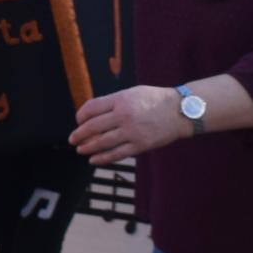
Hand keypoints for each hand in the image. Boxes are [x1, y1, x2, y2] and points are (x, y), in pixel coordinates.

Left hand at [70, 85, 192, 163]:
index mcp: (121, 99)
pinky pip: (116, 154)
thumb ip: (113, 101)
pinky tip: (93, 160)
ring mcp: (132, 131)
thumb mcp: (132, 93)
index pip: (92, 108)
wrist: (180, 111)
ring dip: (87, 147)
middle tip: (72, 139)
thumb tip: (92, 113)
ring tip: (80, 150)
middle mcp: (124, 115)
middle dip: (79, 134)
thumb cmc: (155, 100)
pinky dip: (102, 158)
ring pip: (102, 142)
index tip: (78, 121)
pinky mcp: (140, 145)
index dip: (81, 116)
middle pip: (93, 126)